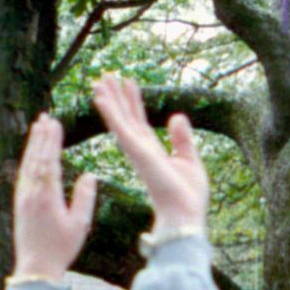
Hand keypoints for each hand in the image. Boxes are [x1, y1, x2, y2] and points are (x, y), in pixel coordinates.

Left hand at [12, 113, 97, 281]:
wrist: (36, 266)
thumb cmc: (62, 248)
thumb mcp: (80, 224)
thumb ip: (84, 198)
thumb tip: (89, 175)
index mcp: (46, 196)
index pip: (49, 161)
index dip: (52, 140)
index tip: (55, 122)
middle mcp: (31, 192)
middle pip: (35, 158)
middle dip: (40, 136)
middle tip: (44, 117)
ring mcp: (22, 196)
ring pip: (27, 164)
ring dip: (33, 145)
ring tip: (37, 128)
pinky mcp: (19, 202)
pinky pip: (23, 174)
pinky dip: (28, 159)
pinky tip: (32, 153)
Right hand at [91, 74, 207, 234]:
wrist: (185, 214)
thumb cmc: (188, 195)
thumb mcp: (190, 160)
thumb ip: (182, 139)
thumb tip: (177, 116)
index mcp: (152, 151)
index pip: (139, 121)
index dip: (133, 102)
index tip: (128, 83)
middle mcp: (140, 149)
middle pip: (125, 116)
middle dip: (116, 96)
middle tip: (105, 75)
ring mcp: (136, 150)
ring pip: (119, 119)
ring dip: (109, 99)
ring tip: (99, 80)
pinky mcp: (137, 153)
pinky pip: (121, 128)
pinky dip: (111, 112)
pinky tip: (102, 97)